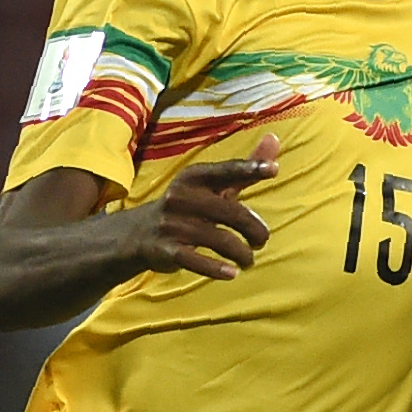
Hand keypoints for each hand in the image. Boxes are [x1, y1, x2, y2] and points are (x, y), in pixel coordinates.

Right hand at [117, 146, 278, 282]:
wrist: (137, 233)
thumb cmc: (186, 206)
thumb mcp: (210, 184)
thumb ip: (243, 168)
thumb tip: (274, 138)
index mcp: (195, 177)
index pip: (226, 171)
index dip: (250, 169)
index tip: (273, 169)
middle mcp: (182, 197)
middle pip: (232, 213)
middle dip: (255, 230)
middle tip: (261, 240)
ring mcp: (173, 224)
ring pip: (220, 240)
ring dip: (242, 253)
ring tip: (249, 259)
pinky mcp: (166, 250)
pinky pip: (195, 260)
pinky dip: (217, 269)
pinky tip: (233, 273)